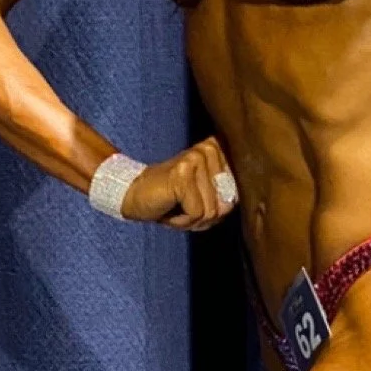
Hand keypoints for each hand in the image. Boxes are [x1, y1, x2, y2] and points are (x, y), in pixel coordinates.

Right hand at [123, 136, 239, 230]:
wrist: (133, 194)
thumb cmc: (171, 200)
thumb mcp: (204, 200)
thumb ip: (225, 200)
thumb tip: (228, 205)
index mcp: (218, 150)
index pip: (237, 193)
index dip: (217, 209)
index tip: (196, 201)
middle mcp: (209, 149)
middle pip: (226, 202)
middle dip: (205, 215)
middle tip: (183, 206)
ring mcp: (195, 159)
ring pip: (212, 210)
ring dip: (192, 219)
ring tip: (175, 207)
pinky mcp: (182, 174)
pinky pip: (196, 213)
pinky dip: (182, 221)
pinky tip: (169, 209)